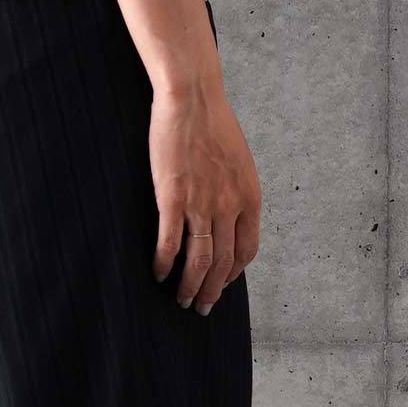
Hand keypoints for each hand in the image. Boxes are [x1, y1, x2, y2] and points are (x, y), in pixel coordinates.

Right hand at [148, 71, 259, 311]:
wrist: (193, 100)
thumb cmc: (213, 124)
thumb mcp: (239, 162)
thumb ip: (236, 192)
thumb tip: (229, 215)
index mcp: (249, 198)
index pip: (247, 250)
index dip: (234, 272)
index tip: (223, 283)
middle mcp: (229, 206)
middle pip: (222, 263)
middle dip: (212, 290)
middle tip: (202, 306)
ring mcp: (201, 204)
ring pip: (198, 260)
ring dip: (190, 286)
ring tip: (182, 300)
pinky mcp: (172, 198)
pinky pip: (169, 242)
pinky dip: (164, 263)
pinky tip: (158, 273)